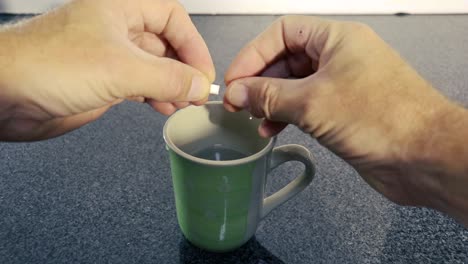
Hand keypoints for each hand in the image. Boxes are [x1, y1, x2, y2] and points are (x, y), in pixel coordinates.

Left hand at [0, 0, 214, 140]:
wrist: (5, 95)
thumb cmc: (44, 64)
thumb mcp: (120, 68)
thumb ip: (166, 77)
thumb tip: (197, 84)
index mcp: (120, 8)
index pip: (172, 17)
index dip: (192, 44)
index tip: (202, 72)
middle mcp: (117, 29)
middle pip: (166, 43)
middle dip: (184, 68)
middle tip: (196, 92)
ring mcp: (110, 56)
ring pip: (155, 67)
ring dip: (172, 86)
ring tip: (183, 103)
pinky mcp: (103, 81)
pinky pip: (141, 86)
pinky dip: (156, 97)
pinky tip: (164, 108)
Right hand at [224, 15, 467, 224]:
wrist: (425, 157)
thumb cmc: (388, 120)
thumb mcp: (313, 102)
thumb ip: (269, 95)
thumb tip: (239, 91)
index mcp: (337, 39)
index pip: (282, 32)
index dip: (254, 54)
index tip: (234, 79)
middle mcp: (339, 58)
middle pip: (285, 59)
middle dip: (259, 80)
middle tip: (238, 101)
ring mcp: (341, 85)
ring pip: (293, 85)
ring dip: (269, 101)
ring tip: (252, 117)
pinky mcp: (343, 111)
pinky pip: (305, 106)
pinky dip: (285, 116)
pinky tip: (272, 129)